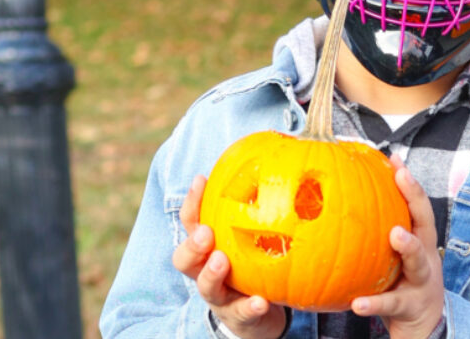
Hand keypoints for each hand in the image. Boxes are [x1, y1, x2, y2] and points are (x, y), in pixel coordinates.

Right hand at [172, 175, 288, 338]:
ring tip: (221, 261)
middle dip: (192, 244)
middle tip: (206, 232)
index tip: (202, 180)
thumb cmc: (255, 265)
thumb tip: (285, 152)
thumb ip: (260, 206)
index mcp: (209, 248)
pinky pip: (242, 313)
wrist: (259, 314)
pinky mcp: (240, 317)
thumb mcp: (253, 236)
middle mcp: (207, 271)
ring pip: (207, 288)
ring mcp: (221, 297)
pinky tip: (261, 301)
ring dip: (212, 274)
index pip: (192, 222)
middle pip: (185, 259)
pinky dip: (250, 307)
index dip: (193, 202)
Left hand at [350, 155, 443, 338]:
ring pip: (417, 262)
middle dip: (416, 199)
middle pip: (425, 224)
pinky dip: (374, 304)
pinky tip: (357, 303)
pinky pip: (390, 304)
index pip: (418, 206)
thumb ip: (379, 233)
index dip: (409, 182)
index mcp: (421, 241)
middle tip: (403, 177)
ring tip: (395, 235)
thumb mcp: (397, 256)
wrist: (424, 325)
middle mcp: (426, 257)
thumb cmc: (404, 282)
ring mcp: (421, 281)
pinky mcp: (409, 306)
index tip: (395, 159)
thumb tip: (341, 202)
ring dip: (409, 246)